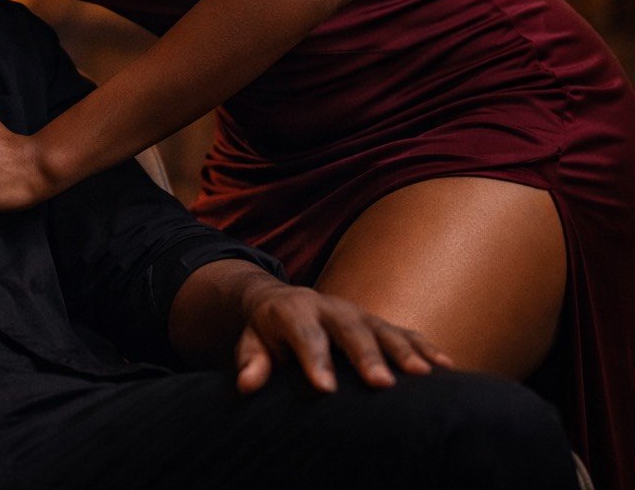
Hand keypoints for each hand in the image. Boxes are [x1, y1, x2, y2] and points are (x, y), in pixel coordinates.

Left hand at [233, 281, 453, 394]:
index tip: (324, 389)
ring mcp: (358, 314)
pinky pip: (406, 333)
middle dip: (367, 357)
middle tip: (382, 384)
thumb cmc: (269, 333)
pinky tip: (447, 367)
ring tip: (423, 375)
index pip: (304, 336)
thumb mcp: (251, 342)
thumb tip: (246, 383)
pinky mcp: (379, 323)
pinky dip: (425, 348)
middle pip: (350, 331)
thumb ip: (251, 361)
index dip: (314, 361)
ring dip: (404, 352)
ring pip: (383, 330)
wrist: (284, 303)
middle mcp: (330, 308)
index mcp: (294, 311)